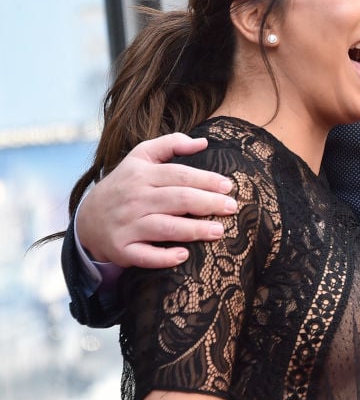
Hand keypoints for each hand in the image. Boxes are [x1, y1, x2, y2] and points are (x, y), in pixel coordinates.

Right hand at [76, 133, 236, 268]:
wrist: (88, 220)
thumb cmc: (125, 185)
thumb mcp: (140, 157)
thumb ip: (171, 144)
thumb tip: (203, 142)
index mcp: (141, 175)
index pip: (180, 175)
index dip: (206, 180)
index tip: (228, 186)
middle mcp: (134, 199)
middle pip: (177, 199)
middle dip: (208, 203)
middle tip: (232, 207)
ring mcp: (127, 225)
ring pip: (165, 227)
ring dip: (194, 230)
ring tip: (219, 231)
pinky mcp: (122, 249)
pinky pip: (144, 256)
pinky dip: (163, 257)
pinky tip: (184, 256)